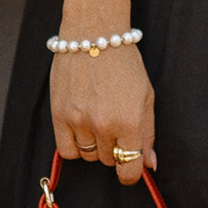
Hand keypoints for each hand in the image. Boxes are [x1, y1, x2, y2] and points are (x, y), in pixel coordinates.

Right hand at [51, 41, 155, 186]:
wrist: (94, 34)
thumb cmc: (124, 63)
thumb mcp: (146, 96)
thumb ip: (147, 133)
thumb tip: (149, 164)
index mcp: (130, 122)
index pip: (129, 170)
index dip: (131, 173)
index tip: (130, 167)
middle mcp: (104, 125)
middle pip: (109, 162)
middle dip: (114, 150)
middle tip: (114, 125)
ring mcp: (79, 121)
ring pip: (88, 157)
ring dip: (94, 146)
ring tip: (97, 120)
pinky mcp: (59, 115)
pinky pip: (66, 150)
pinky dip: (74, 146)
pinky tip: (81, 128)